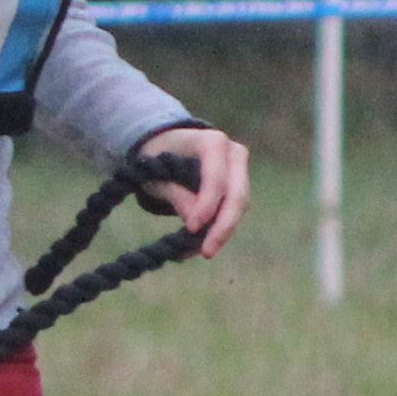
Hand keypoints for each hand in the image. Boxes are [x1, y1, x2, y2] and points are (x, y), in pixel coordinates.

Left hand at [133, 125, 250, 255]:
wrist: (165, 146)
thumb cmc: (156, 157)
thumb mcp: (156, 175)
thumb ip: (176, 195)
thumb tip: (197, 226)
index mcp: (211, 142)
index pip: (216, 178)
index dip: (207, 205)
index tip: (191, 229)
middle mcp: (233, 153)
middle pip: (237, 195)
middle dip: (223, 226)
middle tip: (206, 253)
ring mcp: (240, 170)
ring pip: (239, 207)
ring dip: (220, 232)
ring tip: (195, 252)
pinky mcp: (238, 187)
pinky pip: (233, 212)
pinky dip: (217, 230)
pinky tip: (198, 248)